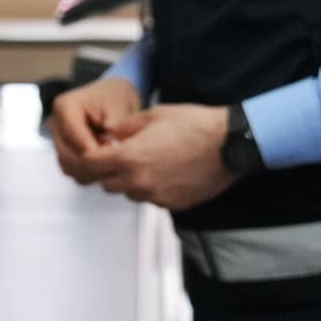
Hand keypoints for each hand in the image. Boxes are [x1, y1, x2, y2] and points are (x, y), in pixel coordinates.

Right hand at [48, 75, 145, 183]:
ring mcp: (56, 140)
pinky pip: (72, 170)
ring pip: (69, 167)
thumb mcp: (120, 105)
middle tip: (116, 163)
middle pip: (69, 156)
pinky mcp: (62, 152)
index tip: (116, 155)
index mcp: (64, 107)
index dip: (97, 152)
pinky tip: (105, 164)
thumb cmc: (114, 98)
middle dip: (94, 164)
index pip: (76, 139)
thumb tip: (113, 138)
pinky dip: (89, 173)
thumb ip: (118, 123)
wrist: (109, 98)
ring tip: (112, 162)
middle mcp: (55, 124)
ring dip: (91, 171)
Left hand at [91, 103, 239, 210]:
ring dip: (132, 181)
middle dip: (110, 170)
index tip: (100, 151)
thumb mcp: (154, 115)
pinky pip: (152, 199)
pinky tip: (168, 172)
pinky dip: (153, 189)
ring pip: (130, 193)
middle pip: (107, 184)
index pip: (91, 166)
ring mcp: (156, 197)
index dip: (92, 157)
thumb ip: (124, 126)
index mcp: (129, 158)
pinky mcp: (172, 205)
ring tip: (151, 163)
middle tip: (125, 155)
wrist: (229, 144)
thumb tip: (109, 131)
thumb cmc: (194, 125)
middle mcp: (139, 182)